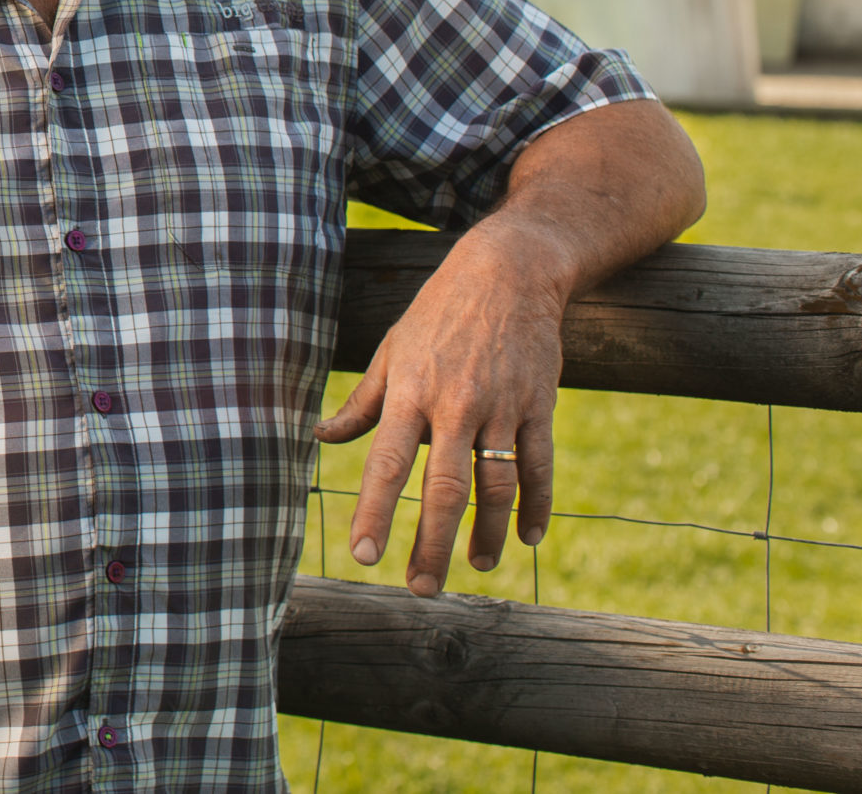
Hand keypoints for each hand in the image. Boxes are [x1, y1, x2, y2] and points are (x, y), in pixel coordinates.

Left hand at [315, 220, 569, 595]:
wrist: (508, 273)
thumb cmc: (436, 314)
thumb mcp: (390, 351)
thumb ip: (361, 403)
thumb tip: (321, 439)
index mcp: (410, 393)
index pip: (388, 463)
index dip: (377, 512)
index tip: (365, 556)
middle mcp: (456, 405)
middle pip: (446, 488)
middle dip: (434, 544)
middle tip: (421, 589)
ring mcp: (503, 407)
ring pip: (497, 485)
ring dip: (487, 532)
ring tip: (476, 566)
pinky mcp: (540, 405)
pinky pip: (540, 465)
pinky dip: (536, 504)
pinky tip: (527, 537)